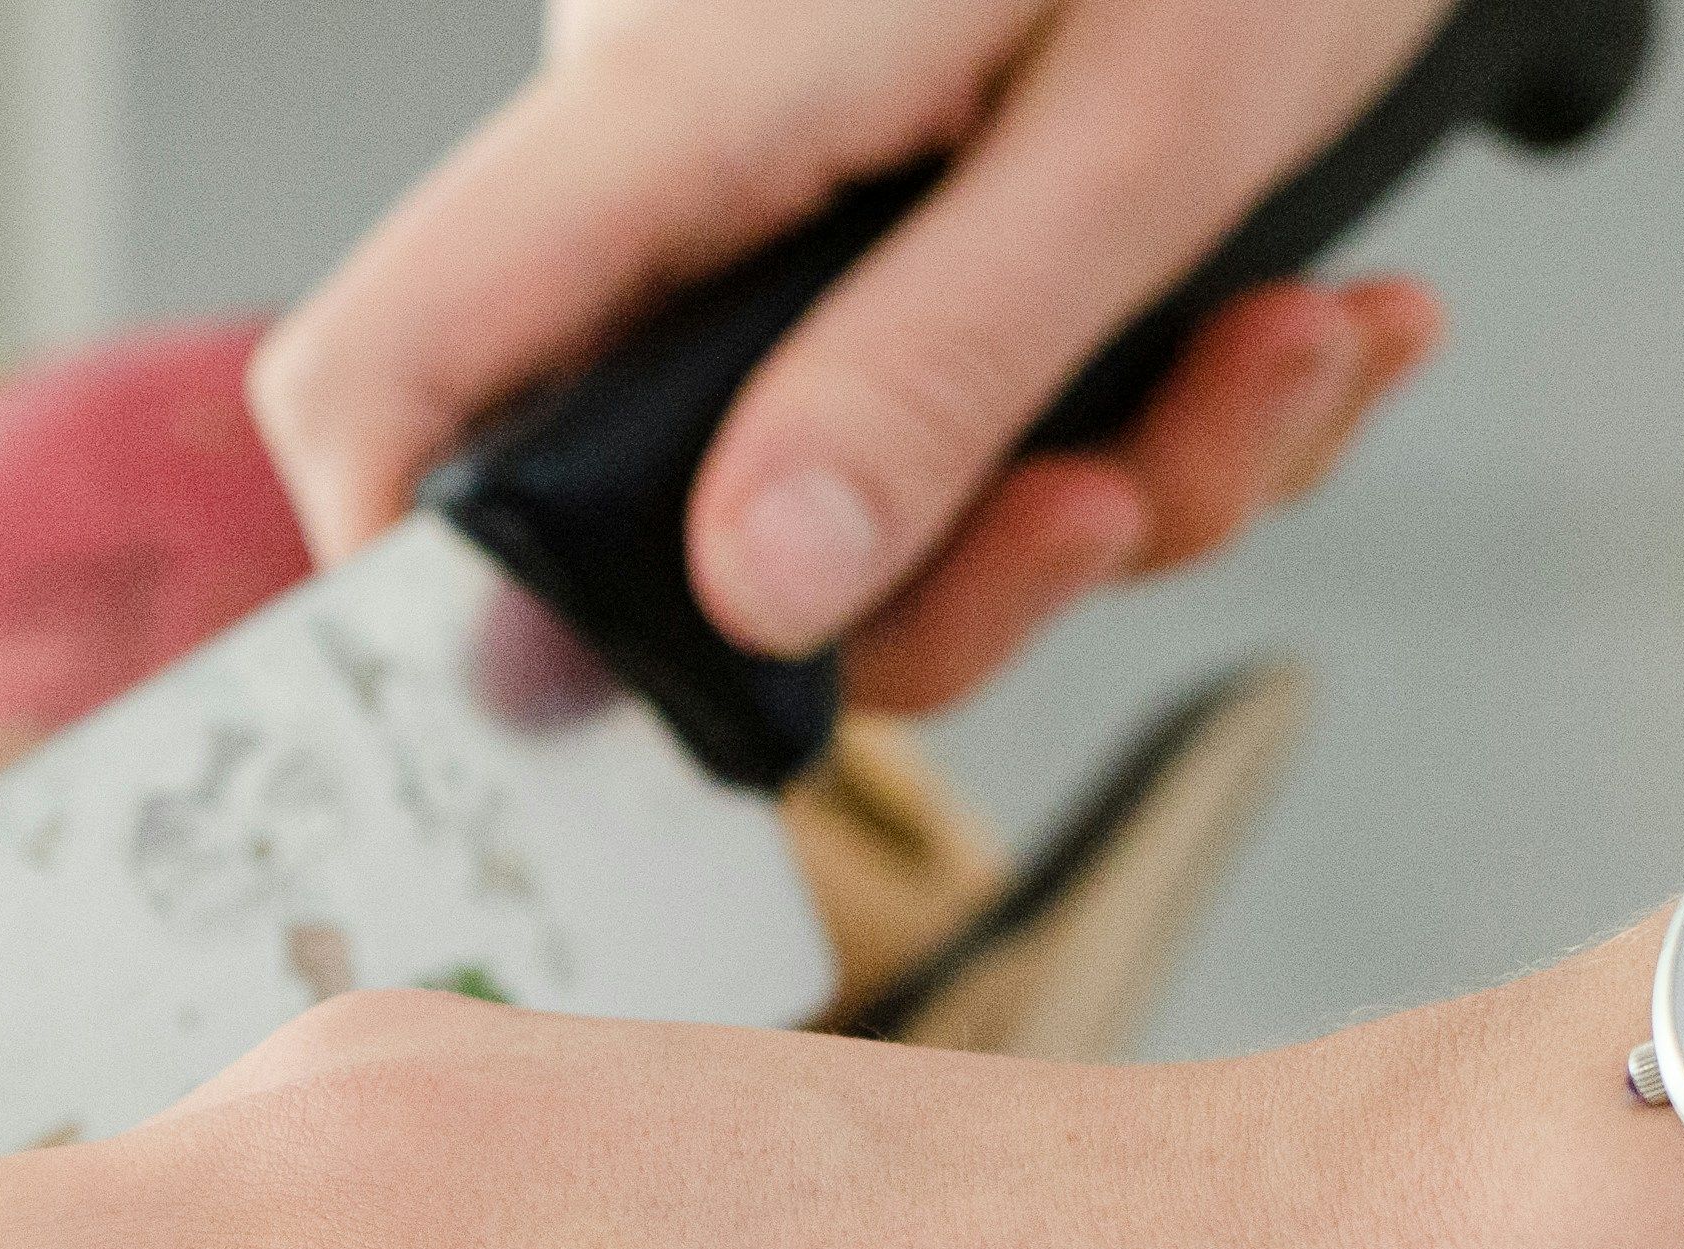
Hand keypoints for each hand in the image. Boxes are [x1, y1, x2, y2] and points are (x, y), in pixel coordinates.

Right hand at [250, 0, 1454, 709]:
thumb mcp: (1153, 119)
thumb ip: (941, 363)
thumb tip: (754, 594)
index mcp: (671, 104)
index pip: (387, 374)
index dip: (412, 577)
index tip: (569, 709)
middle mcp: (681, 162)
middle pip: (670, 510)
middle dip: (949, 576)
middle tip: (1135, 496)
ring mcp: (781, 189)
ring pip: (856, 488)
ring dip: (1110, 483)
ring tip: (1296, 347)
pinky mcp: (893, 202)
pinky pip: (959, 402)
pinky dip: (1147, 406)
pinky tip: (1293, 314)